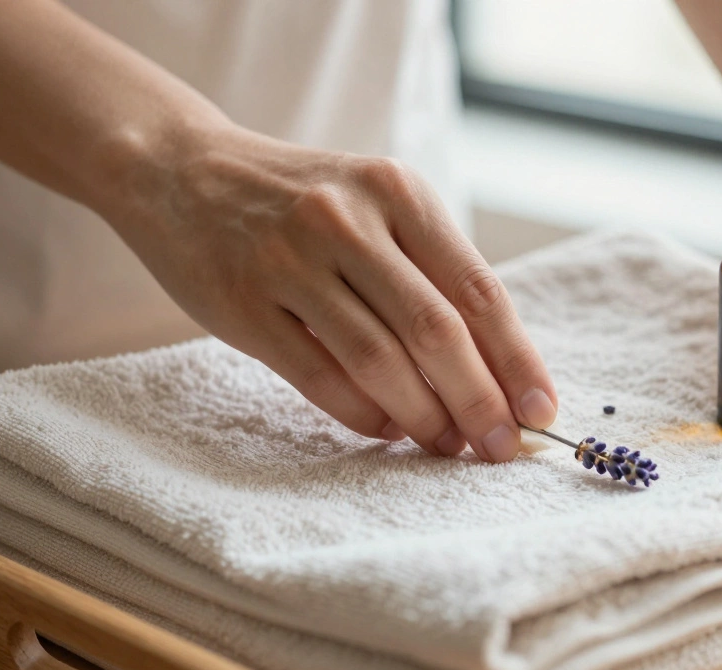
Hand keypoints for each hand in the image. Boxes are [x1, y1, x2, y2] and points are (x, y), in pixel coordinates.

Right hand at [102, 123, 557, 460]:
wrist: (181, 171)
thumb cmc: (300, 201)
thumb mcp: (373, 205)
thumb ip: (430, 273)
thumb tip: (496, 372)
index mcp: (397, 193)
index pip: (479, 291)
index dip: (517, 362)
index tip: (541, 412)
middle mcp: (348, 220)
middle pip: (436, 331)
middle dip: (479, 402)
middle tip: (498, 448)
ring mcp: (290, 261)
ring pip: (378, 361)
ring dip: (422, 417)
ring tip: (443, 444)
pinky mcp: (244, 304)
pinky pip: (320, 377)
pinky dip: (363, 414)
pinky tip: (387, 429)